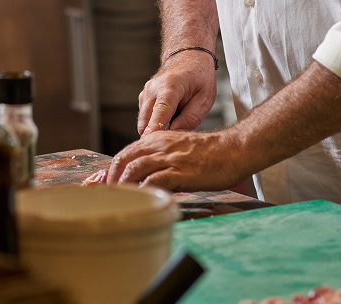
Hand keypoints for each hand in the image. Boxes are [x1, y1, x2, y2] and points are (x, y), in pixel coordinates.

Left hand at [107, 127, 245, 191]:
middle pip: (125, 158)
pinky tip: (141, 201)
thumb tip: (148, 177)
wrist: (233, 150)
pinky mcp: (180, 171)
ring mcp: (170, 158)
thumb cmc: (210, 153)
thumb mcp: (180, 148)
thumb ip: (163, 158)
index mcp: (159, 139)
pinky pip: (154, 180)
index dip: (113, 169)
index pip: (127, 152)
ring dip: (123, 185)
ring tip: (120, 200)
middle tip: (108, 195)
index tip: (107, 184)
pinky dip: (143, 191)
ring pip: (135, 168)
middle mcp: (160, 145)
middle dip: (112, 178)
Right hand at [137, 51, 216, 134]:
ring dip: (155, 130)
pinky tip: (170, 120)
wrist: (188, 57)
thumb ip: (190, 118)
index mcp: (171, 85)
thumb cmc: (199, 77)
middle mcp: (153, 88)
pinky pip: (145, 118)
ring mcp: (146, 93)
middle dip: (153, 136)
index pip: (161, 110)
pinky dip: (154, 124)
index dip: (155, 127)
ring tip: (175, 129)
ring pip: (144, 122)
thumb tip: (174, 135)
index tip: (149, 141)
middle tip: (170, 147)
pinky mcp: (143, 98)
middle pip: (146, 120)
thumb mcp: (205, 98)